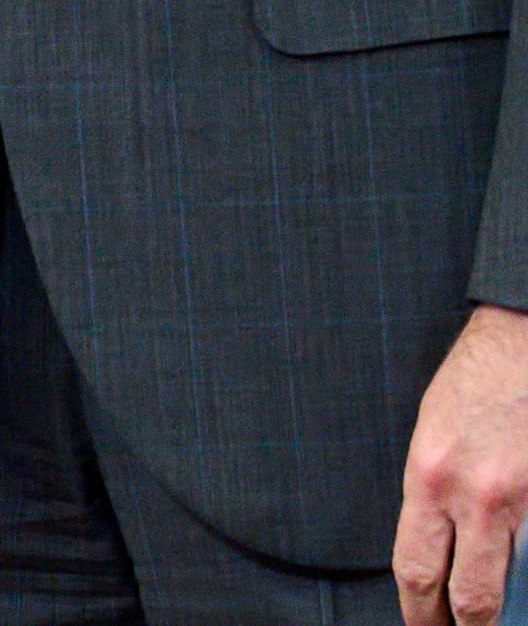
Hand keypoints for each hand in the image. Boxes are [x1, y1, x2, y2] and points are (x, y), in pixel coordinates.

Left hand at [395, 304, 527, 624]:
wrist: (522, 336)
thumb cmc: (477, 381)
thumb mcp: (434, 433)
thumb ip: (436, 495)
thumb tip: (441, 553)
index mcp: (430, 474)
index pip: (416, 568)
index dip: (420, 612)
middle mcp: (474, 493)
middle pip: (467, 594)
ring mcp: (522, 498)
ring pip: (509, 582)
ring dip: (500, 607)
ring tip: (492, 616)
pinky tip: (522, 570)